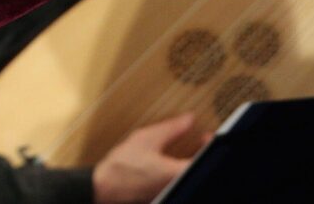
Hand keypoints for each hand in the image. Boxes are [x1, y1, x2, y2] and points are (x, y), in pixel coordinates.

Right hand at [92, 112, 210, 203]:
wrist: (103, 187)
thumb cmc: (122, 166)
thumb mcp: (147, 138)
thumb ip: (172, 128)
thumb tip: (189, 119)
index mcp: (177, 173)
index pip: (204, 161)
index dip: (209, 147)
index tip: (206, 136)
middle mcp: (176, 186)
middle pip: (197, 170)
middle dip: (200, 155)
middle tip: (199, 142)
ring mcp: (168, 192)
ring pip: (186, 177)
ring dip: (189, 163)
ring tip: (187, 150)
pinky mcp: (159, 195)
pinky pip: (176, 182)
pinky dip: (178, 172)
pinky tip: (169, 163)